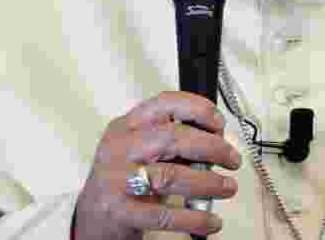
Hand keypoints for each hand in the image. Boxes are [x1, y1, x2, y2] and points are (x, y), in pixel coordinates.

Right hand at [73, 92, 241, 239]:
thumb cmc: (125, 178)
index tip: (219, 123)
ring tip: (227, 187)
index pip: (165, 103)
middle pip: (173, 138)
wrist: (92, 216)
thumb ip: (173, 139)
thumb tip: (218, 140)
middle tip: (232, 159)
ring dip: (208, 182)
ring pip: (170, 175)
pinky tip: (211, 220)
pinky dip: (194, 218)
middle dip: (212, 148)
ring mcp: (116, 180)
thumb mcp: (141, 148)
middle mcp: (119, 148)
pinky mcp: (118, 211)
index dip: (198, 109)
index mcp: (127, 126)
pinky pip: (163, 215)